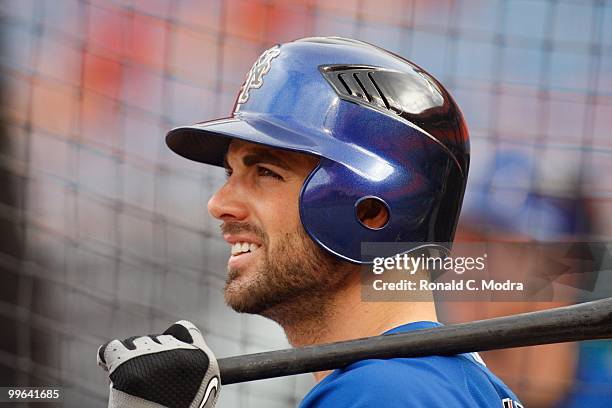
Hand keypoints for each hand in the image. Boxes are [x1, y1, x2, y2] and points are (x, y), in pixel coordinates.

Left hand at [97, 320, 219, 407]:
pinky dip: (109, 355)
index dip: (176, 341)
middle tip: (150, 382)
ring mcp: (151, 357)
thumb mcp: (198, 390)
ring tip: (134, 382)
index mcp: (200, 358)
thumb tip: (173, 335)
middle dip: (152, 354)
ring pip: (135, 342)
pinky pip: (112, 348)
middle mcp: (178, 352)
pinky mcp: (126, 365)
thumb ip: (192, 363)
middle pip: (157, 338)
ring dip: (131, 357)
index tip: (168, 358)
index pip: (184, 330)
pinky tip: (108, 365)